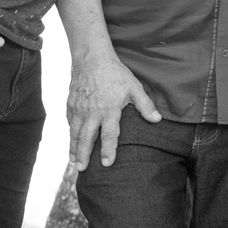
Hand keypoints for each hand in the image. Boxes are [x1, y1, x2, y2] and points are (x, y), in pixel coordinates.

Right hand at [68, 53, 160, 170]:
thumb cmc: (115, 73)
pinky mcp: (71, 104)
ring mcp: (79, 109)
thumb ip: (144, 105)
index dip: (108, 150)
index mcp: (109, 109)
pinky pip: (70, 123)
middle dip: (84, 155)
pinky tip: (72, 142)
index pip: (109, 134)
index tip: (107, 164)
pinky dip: (71, 134)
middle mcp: (92, 112)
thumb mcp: (133, 87)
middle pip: (87, 138)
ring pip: (76, 133)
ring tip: (74, 163)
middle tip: (81, 169)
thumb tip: (157, 120)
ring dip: (74, 148)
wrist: (91, 58)